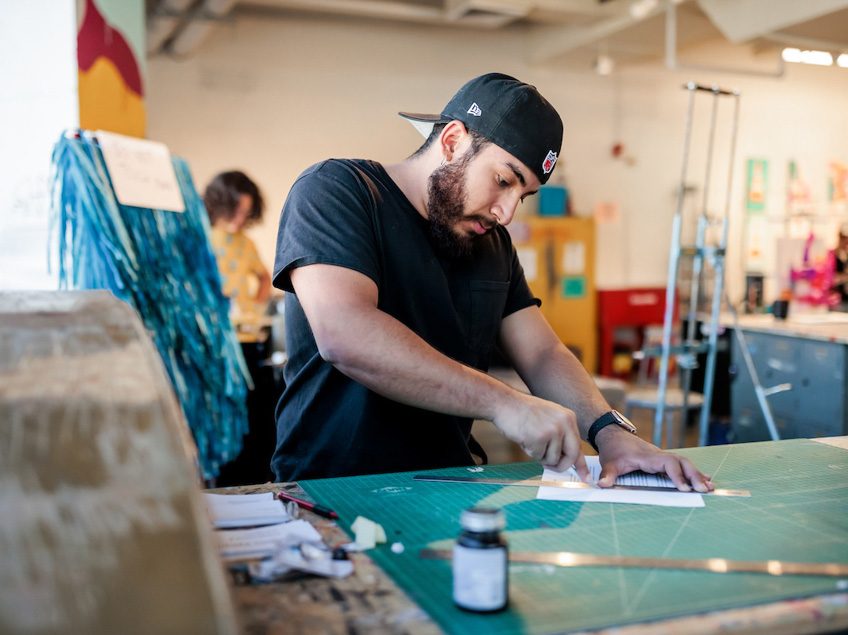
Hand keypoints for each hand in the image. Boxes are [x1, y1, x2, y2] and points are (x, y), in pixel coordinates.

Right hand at [493, 393, 588, 479]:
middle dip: (560, 466)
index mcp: (569, 417)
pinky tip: (524, 437)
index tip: (586, 477)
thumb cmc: (524, 412)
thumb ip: (561, 436)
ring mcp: (553, 430)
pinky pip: (538, 456)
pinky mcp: (540, 437)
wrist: (505, 403)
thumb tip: (567, 459)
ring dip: (539, 455)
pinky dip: (529, 451)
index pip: (578, 445)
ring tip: (530, 439)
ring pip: (552, 459)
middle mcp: (564, 423)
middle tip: (549, 466)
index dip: (581, 464)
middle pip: (570, 456)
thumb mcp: (549, 419)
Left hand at [594, 426, 713, 492]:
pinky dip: (693, 472)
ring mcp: (661, 457)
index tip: (684, 488)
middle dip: (694, 475)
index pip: (668, 464)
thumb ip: (607, 475)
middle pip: (681, 462)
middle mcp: (658, 455)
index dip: (677, 475)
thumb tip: (602, 485)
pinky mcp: (662, 460)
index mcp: (648, 456)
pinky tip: (705, 479)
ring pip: (684, 463)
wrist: (613, 435)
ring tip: (710, 487)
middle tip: (705, 489)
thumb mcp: (609, 463)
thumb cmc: (613, 450)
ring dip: (696, 474)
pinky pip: (681, 465)